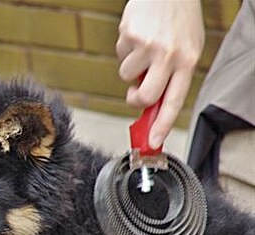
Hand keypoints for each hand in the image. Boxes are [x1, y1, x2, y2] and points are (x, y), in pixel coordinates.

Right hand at [116, 0, 203, 147]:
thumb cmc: (178, 20)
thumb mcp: (186, 49)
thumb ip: (172, 78)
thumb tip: (152, 107)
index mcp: (187, 61)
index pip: (174, 101)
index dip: (162, 125)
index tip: (153, 141)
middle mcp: (168, 55)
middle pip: (145, 97)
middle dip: (136, 100)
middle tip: (136, 92)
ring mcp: (147, 46)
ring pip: (126, 77)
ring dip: (131, 68)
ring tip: (144, 48)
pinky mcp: (129, 36)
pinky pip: (120, 56)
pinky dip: (126, 50)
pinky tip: (138, 35)